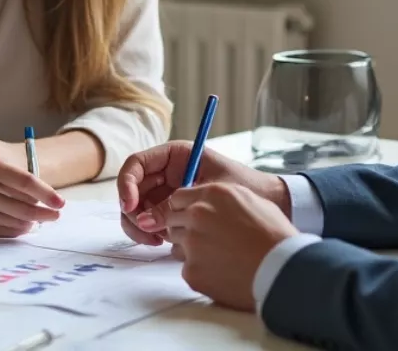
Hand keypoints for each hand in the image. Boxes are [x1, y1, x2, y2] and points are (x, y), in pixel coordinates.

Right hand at [0, 157, 65, 237]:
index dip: (47, 193)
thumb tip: (54, 201)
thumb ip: (23, 180)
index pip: (26, 181)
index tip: (61, 202)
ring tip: (34, 217)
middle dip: (46, 213)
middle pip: (27, 207)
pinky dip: (20, 229)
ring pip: (21, 222)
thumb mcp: (1, 171)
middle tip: (55, 214)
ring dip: (32, 221)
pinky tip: (19, 222)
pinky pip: (10, 232)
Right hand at [115, 141, 289, 245]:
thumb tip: (146, 220)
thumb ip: (177, 204)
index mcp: (175, 155)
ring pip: (137, 208)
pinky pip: (150, 221)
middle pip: (132, 188)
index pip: (136, 164)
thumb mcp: (209, 192)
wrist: (271, 202)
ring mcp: (166, 192)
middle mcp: (166, 172)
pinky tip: (163, 242)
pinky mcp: (171, 212)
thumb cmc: (246, 187)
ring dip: (139, 225)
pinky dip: (150, 233)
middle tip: (145, 230)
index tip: (130, 205)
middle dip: (132, 211)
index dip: (126, 184)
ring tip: (156, 240)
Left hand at [162, 183, 297, 311]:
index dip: (184, 208)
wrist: (284, 270)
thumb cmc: (275, 236)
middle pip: (172, 220)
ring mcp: (192, 244)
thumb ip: (222, 199)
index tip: (193, 217)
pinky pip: (186, 268)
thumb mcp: (252, 201)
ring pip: (176, 244)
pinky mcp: (192, 271)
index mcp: (212, 194)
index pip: (178, 197)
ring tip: (218, 256)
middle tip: (207, 239)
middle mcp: (197, 215)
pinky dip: (200, 271)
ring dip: (190, 249)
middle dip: (184, 228)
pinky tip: (221, 272)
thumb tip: (208, 202)